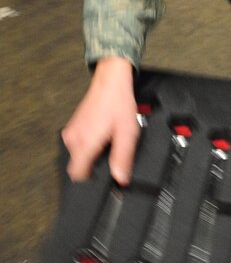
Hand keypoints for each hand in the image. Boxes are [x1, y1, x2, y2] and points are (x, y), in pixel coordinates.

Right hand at [62, 57, 139, 184]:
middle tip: (110, 155)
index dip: (91, 180)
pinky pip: (78, 144)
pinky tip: (102, 135)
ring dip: (92, 154)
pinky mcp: (73, 127)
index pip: (77, 175)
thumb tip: (121, 177)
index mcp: (84, 144)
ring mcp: (71, 132)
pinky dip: (89, 145)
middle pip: (78, 166)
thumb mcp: (127, 134)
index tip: (102, 177)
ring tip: (108, 142)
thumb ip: (123, 158)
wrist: (111, 83)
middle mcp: (73, 139)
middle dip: (93, 166)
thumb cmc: (118, 104)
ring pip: (78, 155)